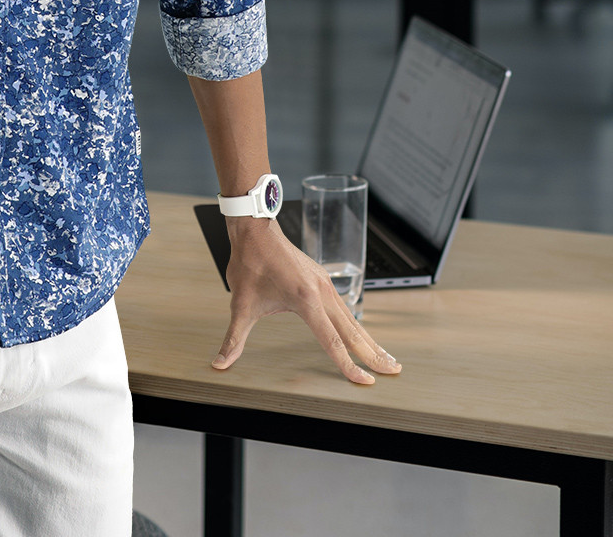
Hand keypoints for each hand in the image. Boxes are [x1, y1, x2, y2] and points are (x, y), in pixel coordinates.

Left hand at [214, 218, 401, 385]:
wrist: (255, 229)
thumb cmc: (249, 263)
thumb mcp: (241, 304)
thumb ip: (234, 338)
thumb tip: (219, 363)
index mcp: (306, 300)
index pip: (331, 342)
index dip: (348, 366)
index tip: (364, 382)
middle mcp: (321, 292)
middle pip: (352, 331)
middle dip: (373, 353)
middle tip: (393, 371)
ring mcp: (324, 284)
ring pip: (352, 318)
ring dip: (369, 339)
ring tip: (385, 357)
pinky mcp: (322, 279)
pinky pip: (344, 307)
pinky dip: (356, 325)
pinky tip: (360, 335)